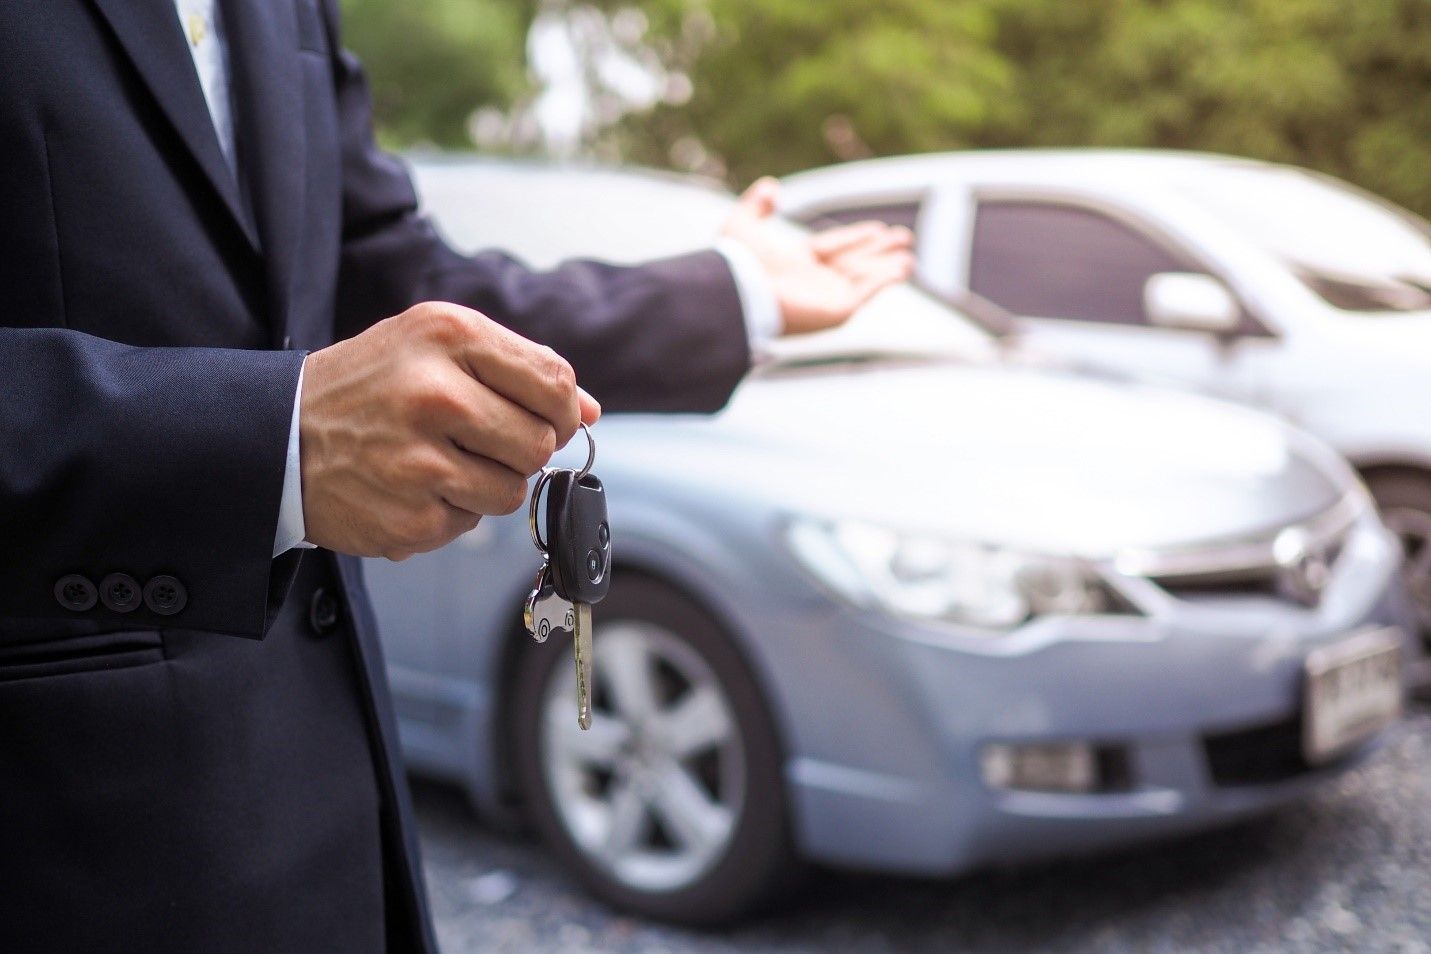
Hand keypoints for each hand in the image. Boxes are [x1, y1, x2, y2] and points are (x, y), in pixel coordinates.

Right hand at [299, 302, 600, 559]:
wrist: (278, 434)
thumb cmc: (369, 385)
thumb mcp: (435, 345)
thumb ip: (518, 368)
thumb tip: (589, 410)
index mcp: (448, 337)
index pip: (554, 381)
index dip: (563, 408)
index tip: (548, 417)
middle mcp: (435, 394)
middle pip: (541, 442)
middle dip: (525, 448)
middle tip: (486, 441)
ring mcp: (420, 462)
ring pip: (512, 491)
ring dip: (489, 483)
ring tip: (443, 461)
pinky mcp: (410, 518)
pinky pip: (471, 524)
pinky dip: (452, 511)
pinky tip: (414, 486)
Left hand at [721, 177, 914, 334]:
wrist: (741, 291)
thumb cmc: (739, 262)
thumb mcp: (743, 224)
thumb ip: (756, 205)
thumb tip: (769, 185)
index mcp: (795, 264)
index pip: (834, 247)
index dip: (856, 238)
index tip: (879, 229)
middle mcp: (813, 282)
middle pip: (853, 263)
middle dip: (879, 251)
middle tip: (905, 238)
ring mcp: (826, 298)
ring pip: (864, 279)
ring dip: (888, 268)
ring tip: (910, 260)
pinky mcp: (837, 310)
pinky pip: (867, 292)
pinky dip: (885, 280)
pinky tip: (903, 269)